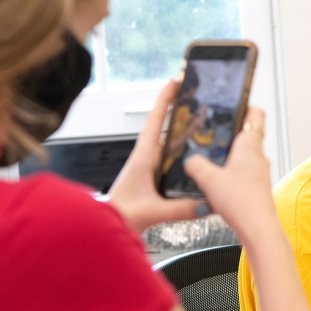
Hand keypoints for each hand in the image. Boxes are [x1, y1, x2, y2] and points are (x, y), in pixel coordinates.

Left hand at [106, 81, 201, 233]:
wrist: (105, 230)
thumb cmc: (119, 215)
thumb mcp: (150, 211)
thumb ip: (178, 209)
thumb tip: (205, 204)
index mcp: (143, 158)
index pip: (155, 121)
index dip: (165, 99)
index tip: (175, 81)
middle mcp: (147, 160)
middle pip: (166, 128)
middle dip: (180, 111)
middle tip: (196, 98)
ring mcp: (150, 171)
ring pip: (171, 145)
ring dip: (186, 133)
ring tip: (204, 123)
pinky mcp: (154, 183)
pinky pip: (173, 163)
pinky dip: (186, 156)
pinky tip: (199, 160)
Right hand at [184, 107, 276, 243]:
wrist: (259, 230)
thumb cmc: (242, 203)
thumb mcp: (209, 179)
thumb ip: (195, 164)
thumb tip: (189, 160)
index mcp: (250, 144)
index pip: (255, 112)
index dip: (244, 104)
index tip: (230, 102)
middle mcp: (258, 156)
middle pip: (246, 133)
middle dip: (228, 131)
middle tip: (210, 131)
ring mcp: (259, 173)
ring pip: (243, 154)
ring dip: (228, 154)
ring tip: (208, 157)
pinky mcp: (256, 188)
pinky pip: (242, 172)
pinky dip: (230, 172)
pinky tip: (215, 182)